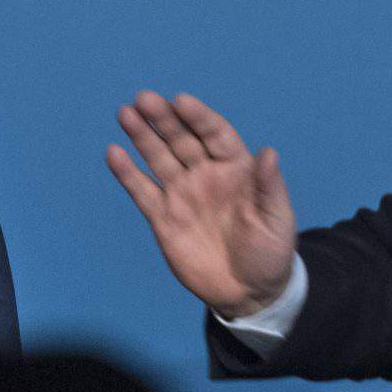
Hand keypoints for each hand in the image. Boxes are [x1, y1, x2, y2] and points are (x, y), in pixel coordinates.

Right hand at [106, 91, 297, 319]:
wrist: (248, 292)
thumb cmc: (270, 252)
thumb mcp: (277, 220)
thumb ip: (270, 187)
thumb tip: (268, 152)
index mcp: (236, 168)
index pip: (214, 134)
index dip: (198, 117)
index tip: (181, 101)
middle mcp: (205, 174)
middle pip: (181, 139)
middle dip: (163, 119)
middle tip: (144, 99)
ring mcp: (182, 194)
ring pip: (158, 158)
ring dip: (142, 136)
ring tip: (125, 113)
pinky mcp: (163, 218)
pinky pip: (142, 191)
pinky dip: (127, 173)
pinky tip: (114, 153)